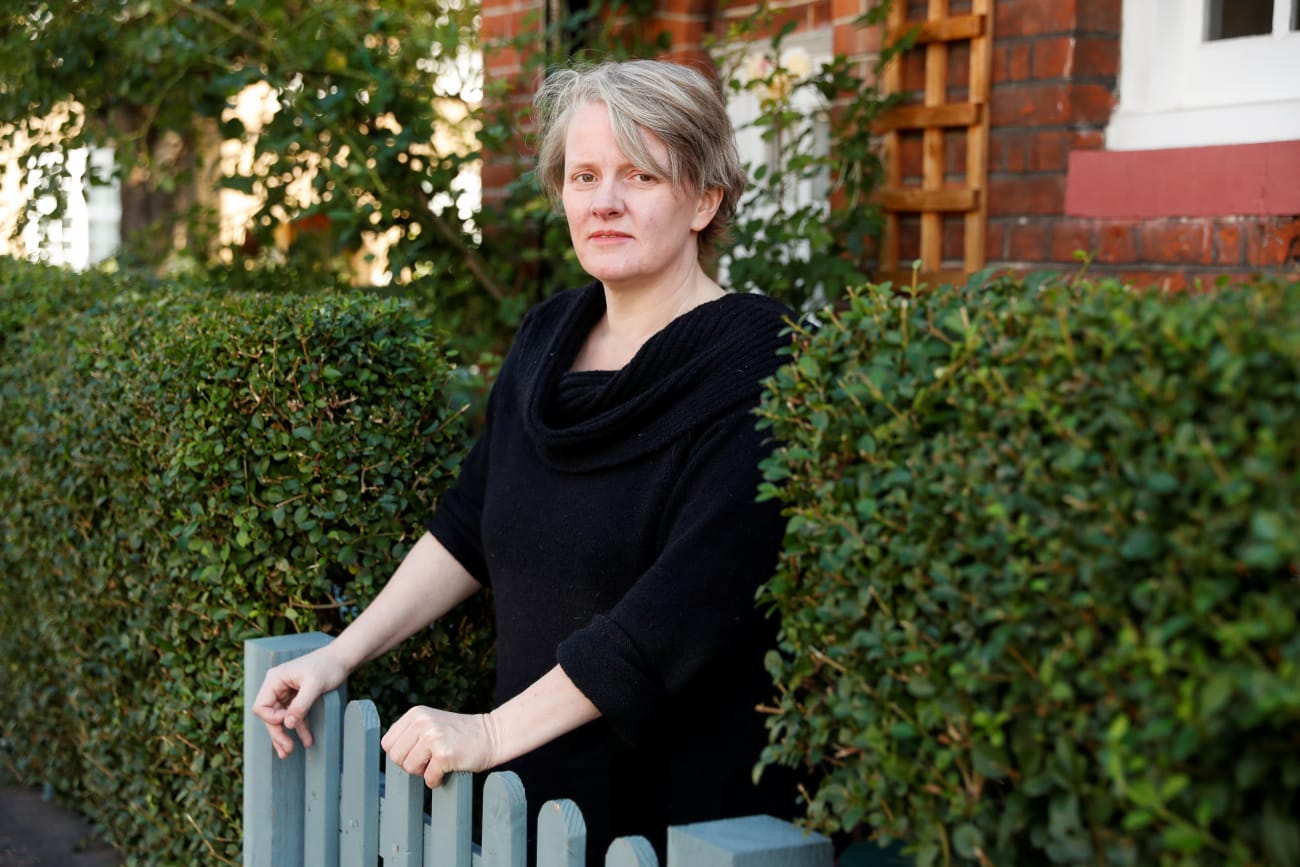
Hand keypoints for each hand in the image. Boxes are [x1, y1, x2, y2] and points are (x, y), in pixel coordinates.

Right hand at [251, 648, 348, 758]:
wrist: (342, 659)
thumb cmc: (328, 667)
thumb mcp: (315, 685)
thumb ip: (301, 704)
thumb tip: (288, 724)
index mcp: (275, 680)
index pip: (261, 707)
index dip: (272, 719)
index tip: (290, 721)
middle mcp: (276, 686)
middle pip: (269, 716)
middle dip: (277, 734)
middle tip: (287, 750)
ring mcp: (286, 692)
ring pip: (280, 719)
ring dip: (284, 735)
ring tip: (288, 753)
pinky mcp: (296, 697)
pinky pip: (293, 716)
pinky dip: (299, 729)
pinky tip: (307, 741)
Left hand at [381, 706, 499, 787]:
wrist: (492, 735)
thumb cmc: (460, 735)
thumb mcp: (431, 724)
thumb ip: (410, 734)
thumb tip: (390, 755)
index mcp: (416, 713)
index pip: (388, 743)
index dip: (401, 754)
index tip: (418, 753)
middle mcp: (422, 722)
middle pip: (395, 757)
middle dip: (410, 765)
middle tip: (428, 761)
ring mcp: (433, 737)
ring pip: (409, 768)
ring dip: (423, 772)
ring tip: (439, 763)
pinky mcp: (444, 754)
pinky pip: (428, 778)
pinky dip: (436, 780)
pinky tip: (447, 771)